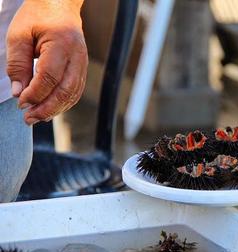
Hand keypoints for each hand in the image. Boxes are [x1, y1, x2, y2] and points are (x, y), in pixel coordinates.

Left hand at [6, 0, 86, 124]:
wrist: (60, 6)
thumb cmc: (38, 17)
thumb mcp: (19, 35)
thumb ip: (18, 64)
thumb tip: (19, 93)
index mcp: (61, 43)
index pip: (50, 77)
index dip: (35, 94)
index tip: (21, 103)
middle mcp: (77, 56)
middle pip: (66, 90)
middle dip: (47, 108)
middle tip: (29, 118)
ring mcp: (83, 64)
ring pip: (73, 94)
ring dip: (55, 109)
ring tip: (37, 117)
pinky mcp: (83, 69)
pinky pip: (76, 91)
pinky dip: (63, 103)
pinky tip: (49, 108)